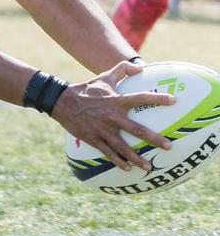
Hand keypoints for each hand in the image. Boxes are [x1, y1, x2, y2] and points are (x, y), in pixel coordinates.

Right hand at [51, 60, 175, 171]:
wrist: (62, 101)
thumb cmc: (86, 89)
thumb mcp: (103, 77)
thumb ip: (121, 70)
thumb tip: (140, 67)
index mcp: (116, 101)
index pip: (140, 99)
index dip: (157, 99)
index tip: (173, 101)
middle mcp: (112, 117)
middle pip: (137, 130)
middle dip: (154, 139)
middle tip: (169, 147)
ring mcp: (103, 130)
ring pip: (123, 147)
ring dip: (137, 158)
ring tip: (149, 167)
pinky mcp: (93, 138)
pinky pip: (108, 153)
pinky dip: (118, 161)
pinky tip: (128, 168)